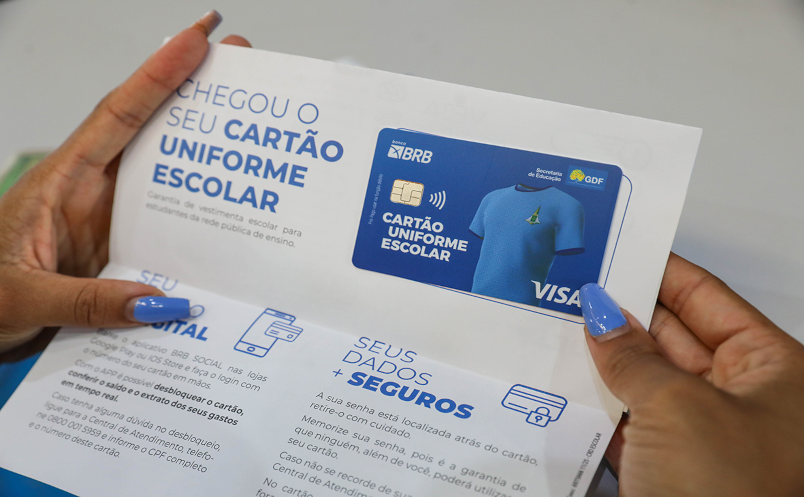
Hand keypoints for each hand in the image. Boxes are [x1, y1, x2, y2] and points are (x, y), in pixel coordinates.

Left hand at [0, 12, 251, 352]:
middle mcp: (90, 193)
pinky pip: (167, 225)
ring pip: (164, 173)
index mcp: (60, 184)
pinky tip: (230, 213)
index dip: (157, 77)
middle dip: (192, 90)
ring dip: (201, 147)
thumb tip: (155, 301)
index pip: (116, 119)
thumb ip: (85, 302)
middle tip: (235, 56)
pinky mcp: (120, 249)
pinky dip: (199, 214)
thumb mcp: (21, 299)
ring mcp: (108, 219)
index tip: (196, 40)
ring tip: (244, 120)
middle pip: (149, 130)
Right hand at [580, 253, 803, 495]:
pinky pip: (630, 421)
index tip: (617, 247)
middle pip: (673, 336)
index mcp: (772, 370)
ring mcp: (703, 435)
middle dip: (623, 312)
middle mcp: (741, 398)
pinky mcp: (670, 469)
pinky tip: (562, 381)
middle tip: (571, 284)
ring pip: (645, 380)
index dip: (662, 270)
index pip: (708, 299)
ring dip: (604, 358)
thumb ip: (633, 355)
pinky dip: (598, 403)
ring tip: (555, 323)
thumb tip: (600, 314)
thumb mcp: (677, 406)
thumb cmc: (729, 494)